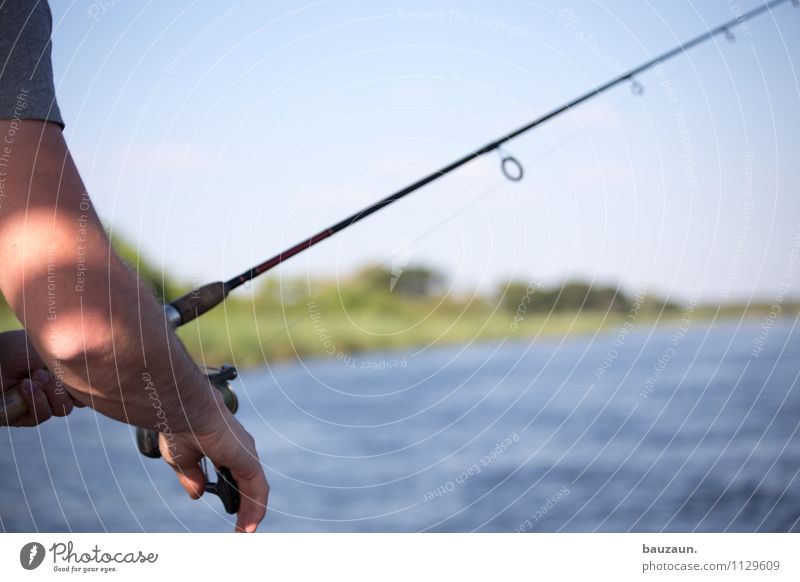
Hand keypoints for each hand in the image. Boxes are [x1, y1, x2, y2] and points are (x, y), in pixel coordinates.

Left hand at [0, 330, 83, 425]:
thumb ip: (72, 363)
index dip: (88, 382)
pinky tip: (25, 386)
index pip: (86, 384)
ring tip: (34, 377)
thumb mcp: (50, 350)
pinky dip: (36, 400)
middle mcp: (52, 387)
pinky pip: (41, 416)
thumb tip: (99, 375)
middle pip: (79, 399)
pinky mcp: (22, 416)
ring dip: (51, 393)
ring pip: (62, 409)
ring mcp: (38, 402)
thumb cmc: (14, 348)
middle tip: (51, 372)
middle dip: (69, 386)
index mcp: (61, 372)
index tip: (83, 371)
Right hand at [158, 406, 267, 531]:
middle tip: (241, 530)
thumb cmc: (180, 427)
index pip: (234, 474)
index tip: (229, 511)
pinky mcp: (248, 461)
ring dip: (250, 514)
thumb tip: (198, 494)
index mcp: (222, 446)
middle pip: (247, 484)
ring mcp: (245, 454)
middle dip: (245, 507)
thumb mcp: (182, 459)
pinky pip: (258, 490)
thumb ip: (192, 477)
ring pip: (254, 490)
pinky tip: (250, 527)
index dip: (232, 493)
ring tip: (245, 535)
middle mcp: (238, 449)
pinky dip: (256, 509)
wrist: (184, 411)